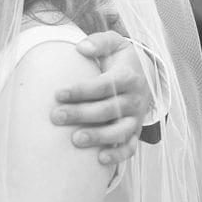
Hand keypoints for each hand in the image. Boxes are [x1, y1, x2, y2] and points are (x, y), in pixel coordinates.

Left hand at [49, 31, 151, 164]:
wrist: (145, 74)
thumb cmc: (121, 59)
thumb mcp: (114, 42)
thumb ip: (99, 42)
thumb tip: (81, 47)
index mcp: (128, 77)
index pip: (104, 86)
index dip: (81, 91)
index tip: (58, 94)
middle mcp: (134, 99)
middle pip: (108, 109)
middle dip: (81, 114)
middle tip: (55, 117)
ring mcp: (136, 118)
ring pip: (120, 131)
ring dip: (98, 137)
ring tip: (75, 140)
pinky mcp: (136, 132)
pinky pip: (130, 147)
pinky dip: (118, 156)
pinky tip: (99, 160)